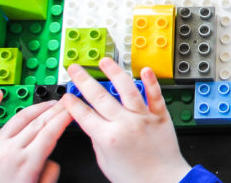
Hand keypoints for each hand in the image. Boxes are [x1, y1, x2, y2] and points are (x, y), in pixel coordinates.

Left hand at [0, 90, 71, 182]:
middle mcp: (12, 150)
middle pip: (39, 123)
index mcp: (28, 163)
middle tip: (67, 102)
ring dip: (38, 107)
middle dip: (57, 110)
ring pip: (21, 118)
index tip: (73, 110)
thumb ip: (50, 174)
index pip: (51, 132)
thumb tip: (52, 160)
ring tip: (50, 102)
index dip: (64, 118)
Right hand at [61, 59, 190, 182]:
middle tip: (75, 69)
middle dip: (83, 80)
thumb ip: (98, 142)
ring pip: (127, 89)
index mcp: (108, 137)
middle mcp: (125, 124)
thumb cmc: (136, 178)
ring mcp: (143, 117)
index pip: (84, 115)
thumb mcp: (106, 163)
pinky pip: (155, 95)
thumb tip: (93, 125)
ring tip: (104, 61)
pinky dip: (150, 81)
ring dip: (114, 72)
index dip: (72, 103)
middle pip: (99, 97)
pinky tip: (144, 69)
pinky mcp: (160, 116)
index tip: (66, 94)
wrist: (164, 182)